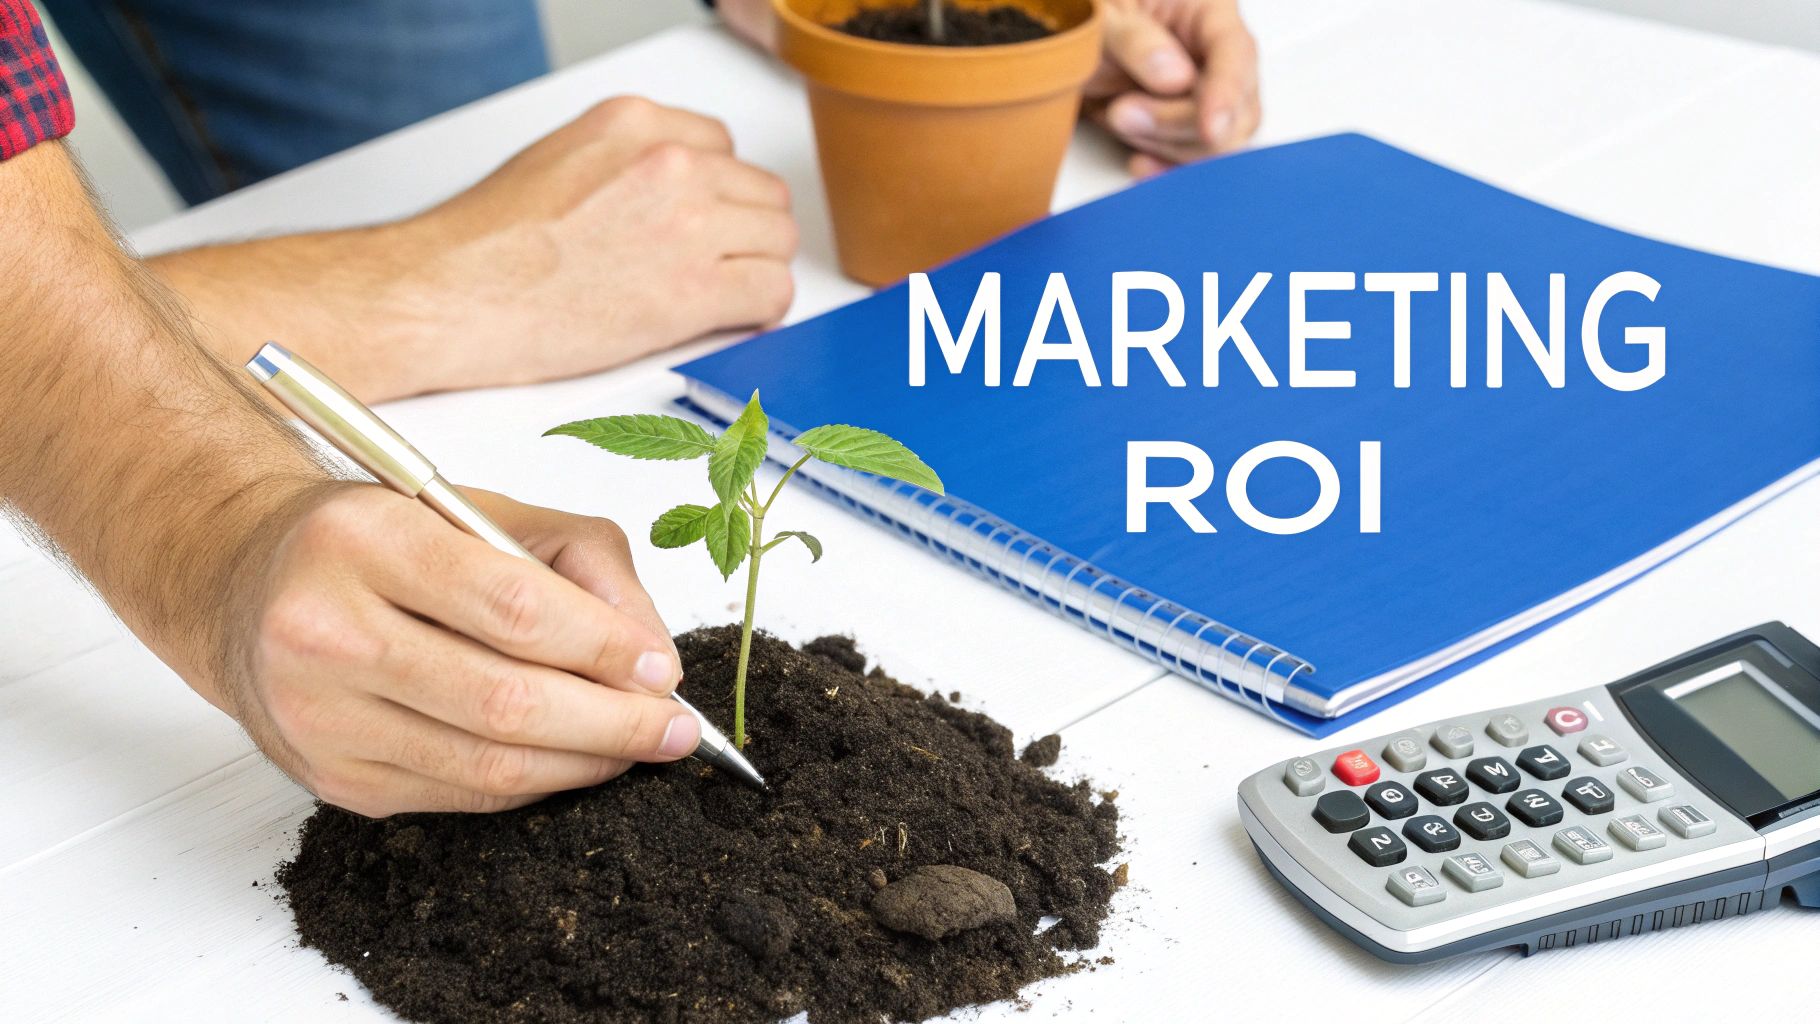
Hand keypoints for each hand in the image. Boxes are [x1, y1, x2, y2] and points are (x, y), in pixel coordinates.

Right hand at [155, 96, 797, 401]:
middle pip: (760, 193)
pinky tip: (734, 319)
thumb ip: (624, 166)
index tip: (706, 223)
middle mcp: (669, 162)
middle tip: (716, 266)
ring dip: (756, 269)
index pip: (722, 147)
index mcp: (633, 123)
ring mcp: (688, 221)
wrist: (449, 296)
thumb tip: (660, 198)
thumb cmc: (482, 248)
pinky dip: (762, 311)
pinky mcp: (694, 287)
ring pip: (778, 240)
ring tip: (720, 296)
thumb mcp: (559, 163)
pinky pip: (774, 291)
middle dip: (744, 232)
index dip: (719, 195)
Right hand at [222, 482, 698, 816]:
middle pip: (504, 700)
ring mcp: (319, 714)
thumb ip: (581, 564)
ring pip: (486, 762)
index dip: (604, 649)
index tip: (662, 670)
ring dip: (583, 763)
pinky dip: (531, 783)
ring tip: (635, 747)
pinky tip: (569, 760)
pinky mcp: (329, 776)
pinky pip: (459, 794)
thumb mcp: (480, 511)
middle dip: (613, 723)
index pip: (513, 609)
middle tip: (675, 729)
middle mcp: (324, 629)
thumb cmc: (380, 541)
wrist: (246, 583)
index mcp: (365, 539)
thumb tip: (654, 656)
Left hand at [1084, 0, 1260, 176]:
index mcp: (1207, 12)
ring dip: (1165, 144)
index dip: (1226, 94)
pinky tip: (1140, 164)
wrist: (1063, 57)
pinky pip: (1193, 161)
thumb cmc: (1086, 23)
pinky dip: (1167, 169)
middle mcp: (1214, 56)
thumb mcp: (1102, 20)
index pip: (1236, 54)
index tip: (1210, 128)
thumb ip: (1135, 42)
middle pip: (1236, 110)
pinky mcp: (1183, 131)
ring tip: (1117, 115)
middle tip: (1122, 112)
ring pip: (1217, 143)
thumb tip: (1177, 79)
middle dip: (1180, 123)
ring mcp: (1203, 97)